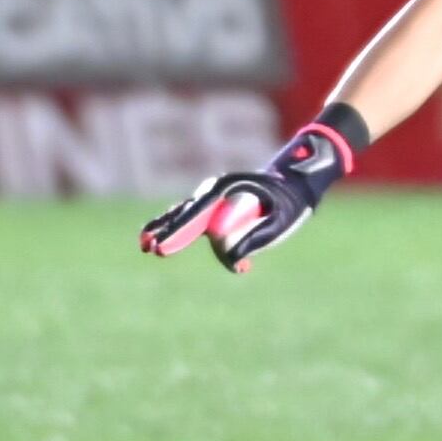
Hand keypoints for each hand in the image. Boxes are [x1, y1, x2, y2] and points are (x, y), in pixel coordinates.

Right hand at [138, 123, 356, 273]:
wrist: (295, 181)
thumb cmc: (289, 201)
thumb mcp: (280, 221)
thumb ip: (256, 236)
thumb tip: (234, 259)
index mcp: (228, 190)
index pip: (197, 214)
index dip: (178, 232)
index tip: (163, 246)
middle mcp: (215, 191)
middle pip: (186, 214)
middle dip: (168, 232)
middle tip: (150, 248)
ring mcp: (214, 198)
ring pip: (184, 215)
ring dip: (168, 230)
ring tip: (146, 245)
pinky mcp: (216, 207)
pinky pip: (193, 219)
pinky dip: (179, 229)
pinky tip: (156, 237)